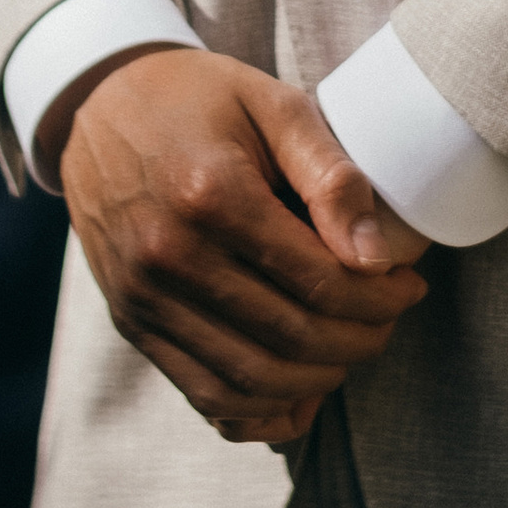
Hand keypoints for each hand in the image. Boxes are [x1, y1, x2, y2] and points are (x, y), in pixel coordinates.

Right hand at [59, 49, 427, 449]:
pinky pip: (203, 394)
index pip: (319, 282)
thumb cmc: (199, 98)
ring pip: (251, 379)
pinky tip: (298, 391)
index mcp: (212, 195)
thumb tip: (376, 257)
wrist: (98, 104)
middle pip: (291, 337)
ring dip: (317, 380)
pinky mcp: (130, 322)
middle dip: (360, 340)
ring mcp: (144, 297)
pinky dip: (259, 409)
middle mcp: (170, 256)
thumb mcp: (273, 104)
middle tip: (388, 319)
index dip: (380, 297)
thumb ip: (330, 175)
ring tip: (349, 346)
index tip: (409, 285)